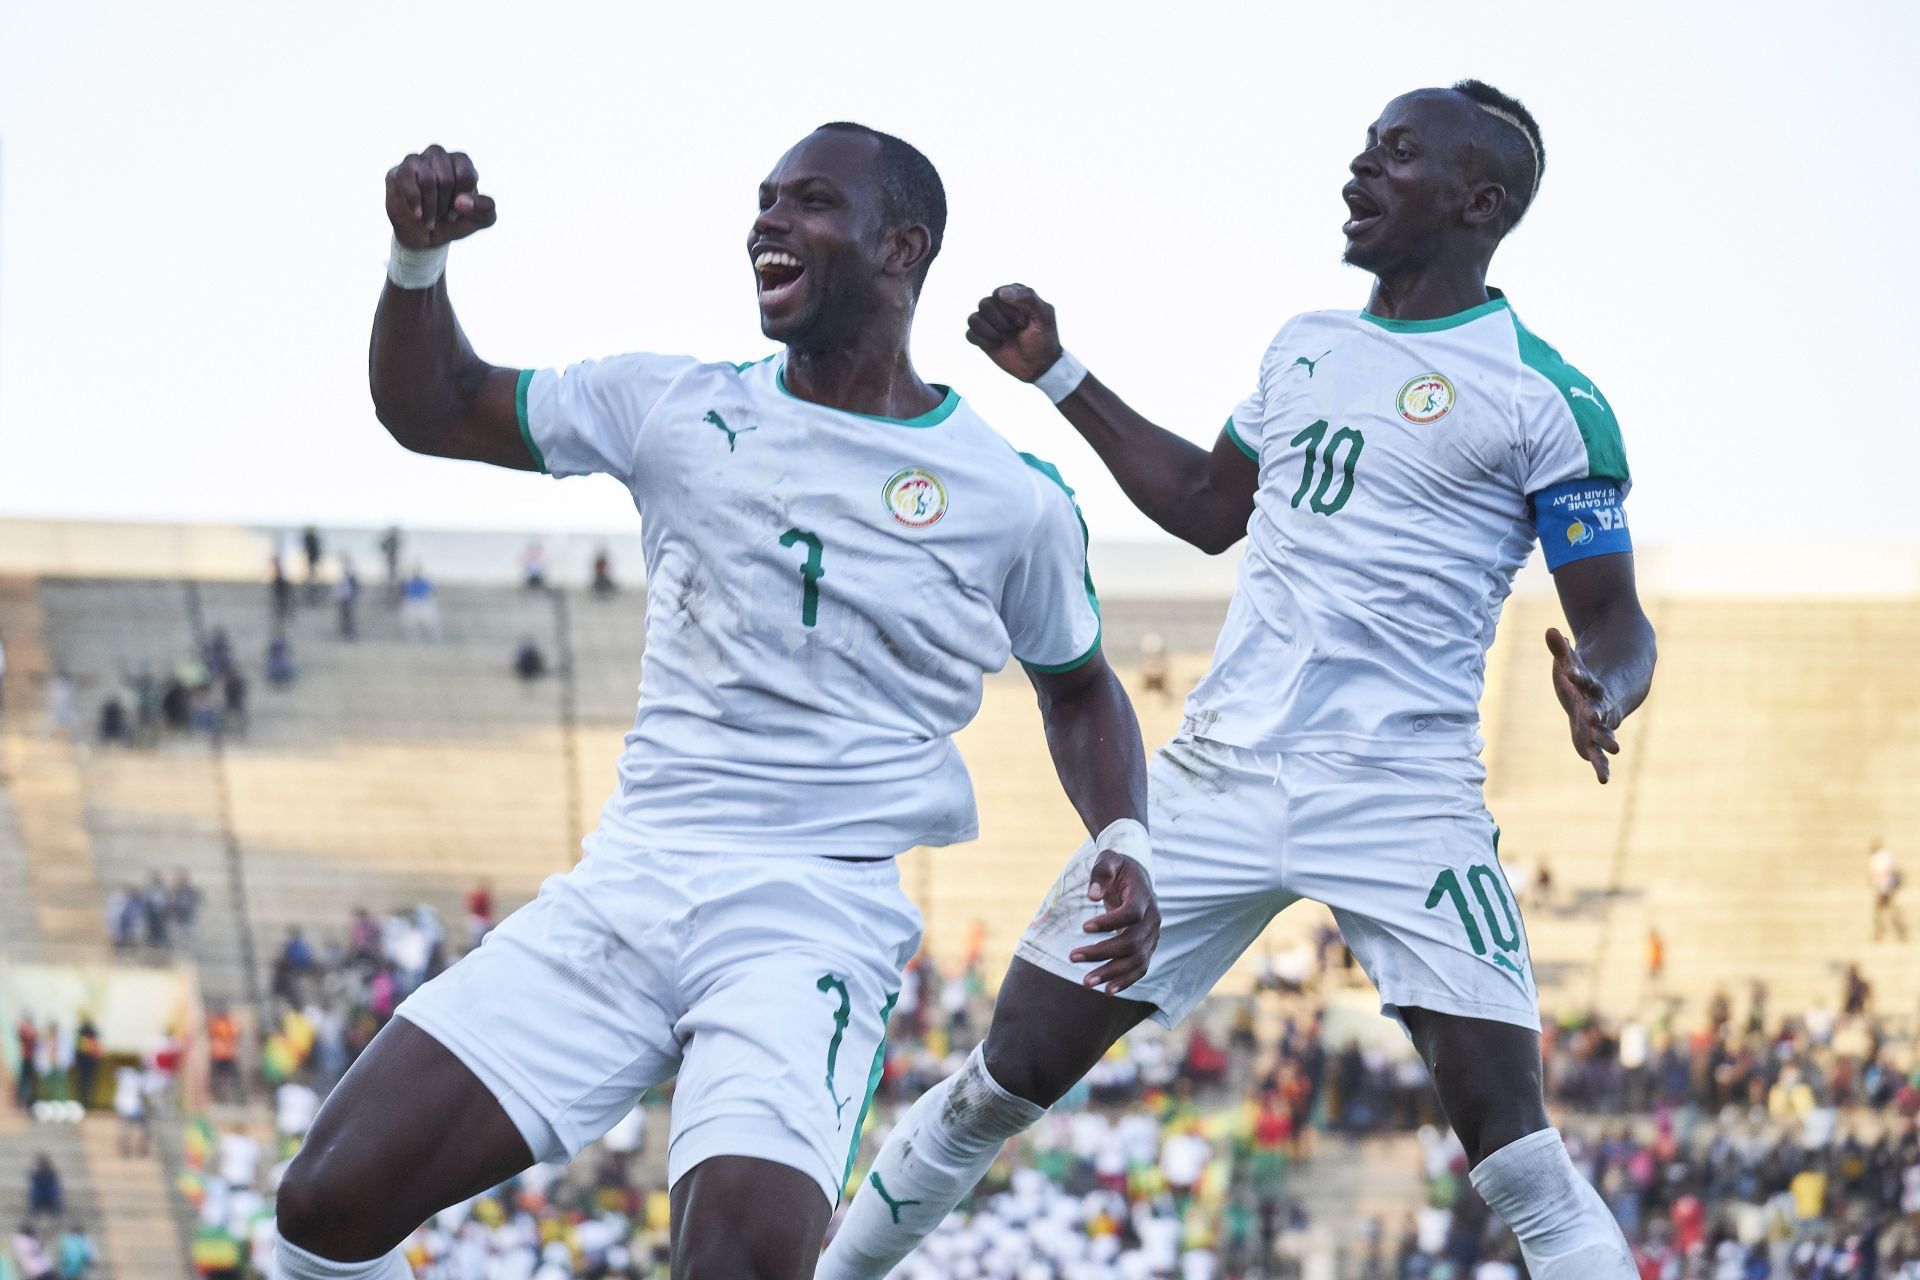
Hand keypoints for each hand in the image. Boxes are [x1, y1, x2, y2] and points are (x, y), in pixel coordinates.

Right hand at [386, 145, 496, 248]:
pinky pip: (407, 180)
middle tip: (442, 215)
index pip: (467, 175)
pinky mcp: (398, 172)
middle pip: (446, 178)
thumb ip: (485, 208)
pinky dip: (415, 202)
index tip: (458, 213)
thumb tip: (462, 201)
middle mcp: (438, 156)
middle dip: (445, 205)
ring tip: (430, 218)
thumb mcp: (480, 219)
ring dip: (431, 207)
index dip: (463, 200)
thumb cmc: (454, 221)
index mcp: (461, 162)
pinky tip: (418, 214)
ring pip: (427, 179)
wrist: (426, 236)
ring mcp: (417, 161)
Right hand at [965, 284, 1063, 382]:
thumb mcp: (1043, 316)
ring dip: (991, 332)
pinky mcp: (981, 337)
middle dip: (1001, 322)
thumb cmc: (1043, 339)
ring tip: (1004, 339)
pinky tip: (996, 345)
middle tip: (1015, 331)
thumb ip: (1028, 298)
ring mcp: (989, 321)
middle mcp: (999, 305)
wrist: (1038, 366)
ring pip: (974, 319)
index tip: (1024, 322)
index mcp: (1014, 294)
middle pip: (985, 304)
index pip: (999, 293)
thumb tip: (1000, 293)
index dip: (1010, 310)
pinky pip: (969, 334)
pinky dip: (983, 341)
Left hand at [1069, 848, 1160, 993]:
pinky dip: (1125, 981)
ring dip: (1112, 973)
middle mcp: (1152, 919)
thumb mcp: (1109, 859)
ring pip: (1137, 960)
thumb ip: (1101, 872)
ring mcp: (1152, 936)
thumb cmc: (1119, 868)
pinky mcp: (1147, 947)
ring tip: (1086, 982)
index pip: (1131, 914)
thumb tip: (1092, 895)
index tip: (1083, 927)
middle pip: (1132, 942)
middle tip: (1073, 957)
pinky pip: (1140, 968)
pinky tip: (1106, 991)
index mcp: (1144, 897)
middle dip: (1102, 952)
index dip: (1109, 922)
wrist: (1136, 877)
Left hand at [1546, 627, 1619, 782]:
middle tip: (1596, 717)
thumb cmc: (1583, 677)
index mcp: (1594, 685)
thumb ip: (1561, 651)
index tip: (1571, 674)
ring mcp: (1601, 723)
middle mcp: (1601, 705)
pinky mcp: (1595, 738)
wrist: (1610, 692)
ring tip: (1615, 749)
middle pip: (1600, 708)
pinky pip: (1599, 753)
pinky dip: (1601, 764)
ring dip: (1606, 741)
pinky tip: (1603, 779)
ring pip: (1604, 733)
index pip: (1586, 679)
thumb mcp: (1570, 663)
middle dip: (1598, 713)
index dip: (1579, 676)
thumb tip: (1550, 630)